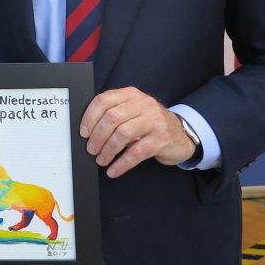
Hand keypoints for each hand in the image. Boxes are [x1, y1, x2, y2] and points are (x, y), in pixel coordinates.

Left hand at [78, 86, 194, 177]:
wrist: (181, 135)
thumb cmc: (150, 124)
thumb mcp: (133, 111)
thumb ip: (115, 113)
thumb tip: (89, 131)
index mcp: (131, 95)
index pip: (104, 100)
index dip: (90, 117)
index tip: (83, 132)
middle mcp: (143, 104)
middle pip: (112, 118)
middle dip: (97, 136)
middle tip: (91, 149)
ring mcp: (154, 121)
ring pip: (123, 134)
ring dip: (108, 150)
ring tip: (101, 159)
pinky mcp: (161, 140)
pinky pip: (136, 153)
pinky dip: (121, 164)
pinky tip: (113, 170)